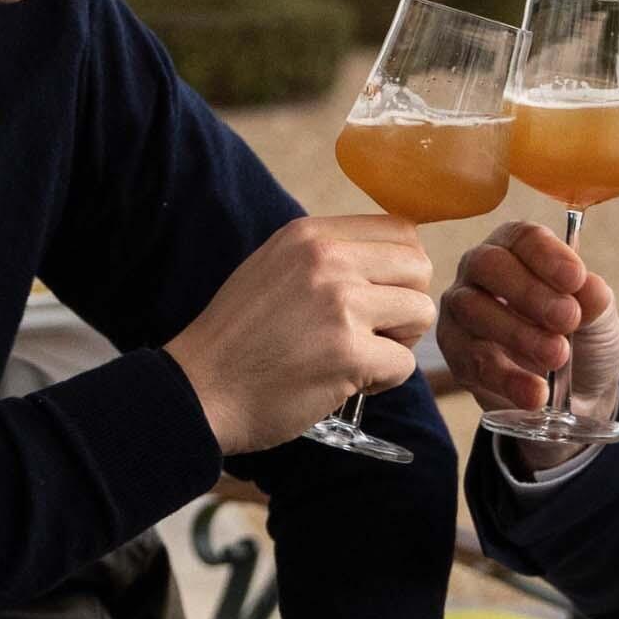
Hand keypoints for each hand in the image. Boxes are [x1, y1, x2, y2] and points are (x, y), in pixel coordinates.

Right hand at [163, 216, 434, 455]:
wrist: (197, 390)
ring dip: (399, 342)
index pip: (400, 229)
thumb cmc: (237, 338)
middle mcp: (327, 260)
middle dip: (406, 303)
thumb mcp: (274, 267)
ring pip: (420, 312)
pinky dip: (384, 380)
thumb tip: (390, 257)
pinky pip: (406, 363)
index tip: (376, 295)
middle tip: (371, 331)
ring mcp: (340, 305)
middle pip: (419, 266)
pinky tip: (346, 382)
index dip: (399, 268)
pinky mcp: (348, 354)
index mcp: (309, 235)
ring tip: (358, 355)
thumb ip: (327, 256)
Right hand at [436, 220, 618, 467]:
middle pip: (488, 265)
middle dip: (529, 292)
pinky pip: (471, 361)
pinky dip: (506, 378)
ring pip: (473, 310)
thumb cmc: (583, 337)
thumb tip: (589, 288)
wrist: (576, 393)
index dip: (548, 256)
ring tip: (558, 356)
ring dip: (517, 333)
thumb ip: (595, 301)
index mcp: (519, 248)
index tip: (575, 279)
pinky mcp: (456, 354)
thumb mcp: (600, 318)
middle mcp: (482, 270)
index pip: (524, 237)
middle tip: (568, 319)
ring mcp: (462, 311)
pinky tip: (536, 392)